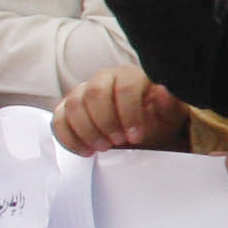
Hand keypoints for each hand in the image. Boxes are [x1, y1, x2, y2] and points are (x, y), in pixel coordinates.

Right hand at [51, 66, 184, 154]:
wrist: (140, 127)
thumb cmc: (155, 119)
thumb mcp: (169, 115)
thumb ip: (168, 104)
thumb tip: (163, 91)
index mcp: (129, 76)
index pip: (124, 87)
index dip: (129, 113)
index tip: (135, 137)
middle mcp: (103, 78)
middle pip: (94, 93)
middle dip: (105, 122)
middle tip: (117, 142)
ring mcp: (82, 92)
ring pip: (73, 105)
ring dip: (86, 131)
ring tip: (103, 148)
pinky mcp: (67, 108)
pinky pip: (58, 120)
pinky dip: (69, 138)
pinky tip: (86, 151)